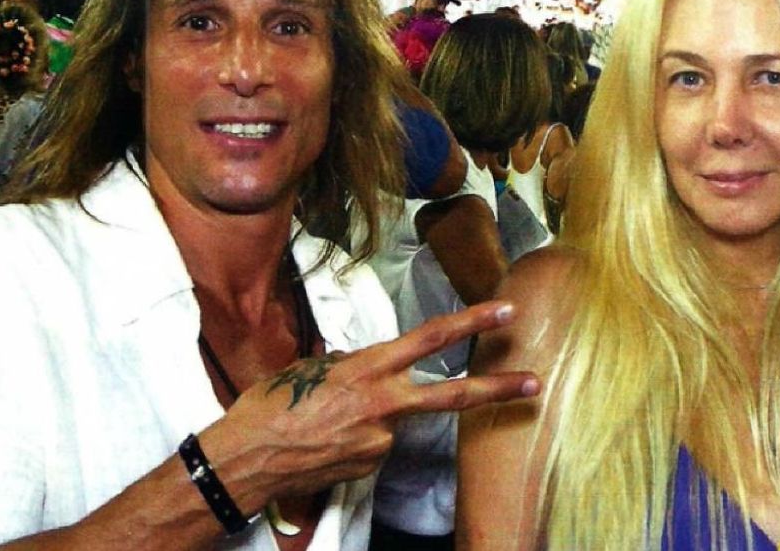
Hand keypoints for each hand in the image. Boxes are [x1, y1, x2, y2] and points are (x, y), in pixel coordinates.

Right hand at [197, 301, 538, 513]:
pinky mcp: (371, 467)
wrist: (247, 460)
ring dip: (375, 417)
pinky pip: (375, 444)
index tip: (504, 313)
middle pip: (452, 394)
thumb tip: (363, 364)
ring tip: (327, 421)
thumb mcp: (310, 369)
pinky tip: (327, 441)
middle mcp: (382, 405)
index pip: (429, 339)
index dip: (470, 323)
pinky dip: (359, 438)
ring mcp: (381, 441)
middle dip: (496, 387)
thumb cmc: (269, 407)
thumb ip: (348, 364)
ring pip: (396, 420)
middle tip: (533, 381)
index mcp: (367, 370)